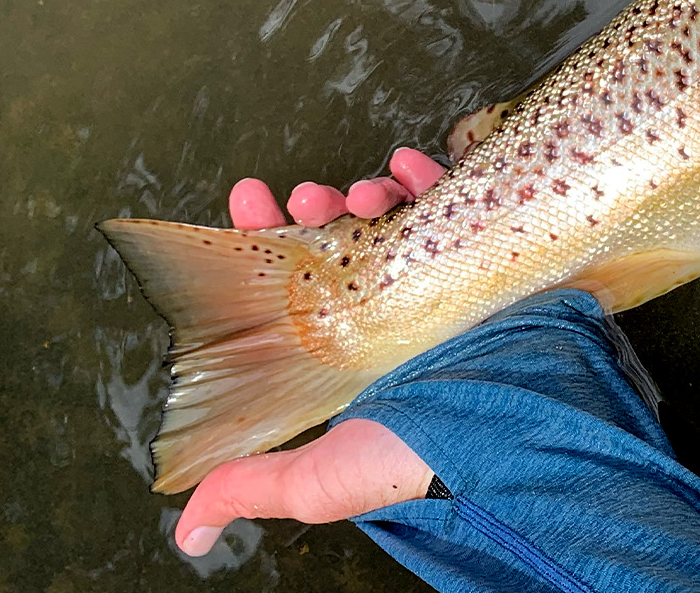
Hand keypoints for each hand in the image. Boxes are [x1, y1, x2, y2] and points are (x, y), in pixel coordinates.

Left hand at [175, 147, 451, 556]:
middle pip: (339, 240)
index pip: (294, 286)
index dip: (265, 240)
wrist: (511, 427)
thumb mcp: (321, 481)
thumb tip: (188, 531)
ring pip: (391, 217)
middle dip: (315, 206)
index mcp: (347, 353)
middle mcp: (388, 313)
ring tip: (362, 194)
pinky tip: (411, 169)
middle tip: (306, 198)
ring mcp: (436, 282)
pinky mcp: (482, 256)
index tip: (250, 204)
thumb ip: (253, 485)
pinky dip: (429, 175)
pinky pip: (454, 200)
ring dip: (366, 190)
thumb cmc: (421, 455)